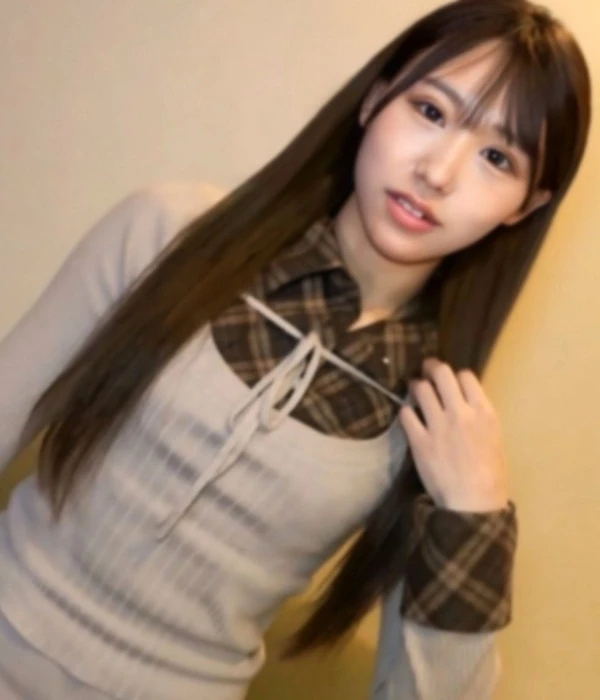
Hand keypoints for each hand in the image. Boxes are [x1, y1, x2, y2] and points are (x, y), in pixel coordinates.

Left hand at [399, 357, 508, 512]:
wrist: (473, 502)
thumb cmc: (490, 474)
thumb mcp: (494, 437)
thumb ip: (478, 415)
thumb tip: (463, 400)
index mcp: (484, 412)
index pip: (465, 376)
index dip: (455, 375)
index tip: (450, 380)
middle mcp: (460, 412)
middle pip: (441, 373)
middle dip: (431, 368)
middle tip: (426, 370)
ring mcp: (438, 425)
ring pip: (421, 388)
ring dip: (416, 385)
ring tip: (414, 388)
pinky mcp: (419, 440)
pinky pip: (406, 414)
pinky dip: (406, 411)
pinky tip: (408, 415)